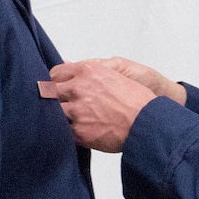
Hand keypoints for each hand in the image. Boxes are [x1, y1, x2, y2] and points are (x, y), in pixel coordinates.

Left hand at [39, 58, 174, 150]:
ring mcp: (77, 110)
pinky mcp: (79, 131)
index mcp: (87, 71)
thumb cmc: (136, 100)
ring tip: (60, 121)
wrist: (148, 123)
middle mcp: (79, 88)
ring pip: (54, 112)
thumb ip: (90, 72)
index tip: (54, 89)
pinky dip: (65, 132)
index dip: (54, 83)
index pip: (56, 73)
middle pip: (49, 91)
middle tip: (53, 106)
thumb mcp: (114, 73)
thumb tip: (69, 66)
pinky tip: (70, 132)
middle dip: (51, 99)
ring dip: (57, 116)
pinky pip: (63, 131)